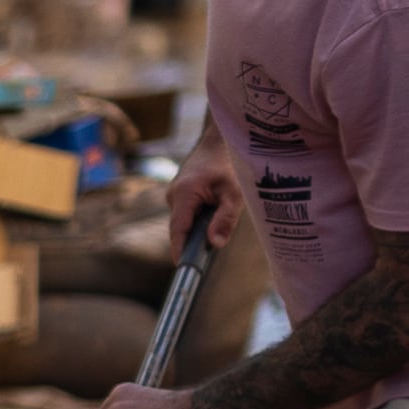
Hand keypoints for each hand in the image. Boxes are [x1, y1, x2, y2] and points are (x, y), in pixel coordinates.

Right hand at [163, 133, 240, 262]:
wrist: (219, 140)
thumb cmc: (229, 163)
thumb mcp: (234, 193)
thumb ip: (225, 219)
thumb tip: (215, 244)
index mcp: (184, 194)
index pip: (178, 230)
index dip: (179, 250)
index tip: (182, 268)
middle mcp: (174, 194)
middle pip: (180, 228)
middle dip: (193, 240)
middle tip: (210, 250)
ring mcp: (174, 192)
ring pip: (184, 220)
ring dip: (198, 226)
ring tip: (217, 219)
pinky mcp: (180, 191)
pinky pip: (186, 211)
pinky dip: (198, 216)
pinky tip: (213, 208)